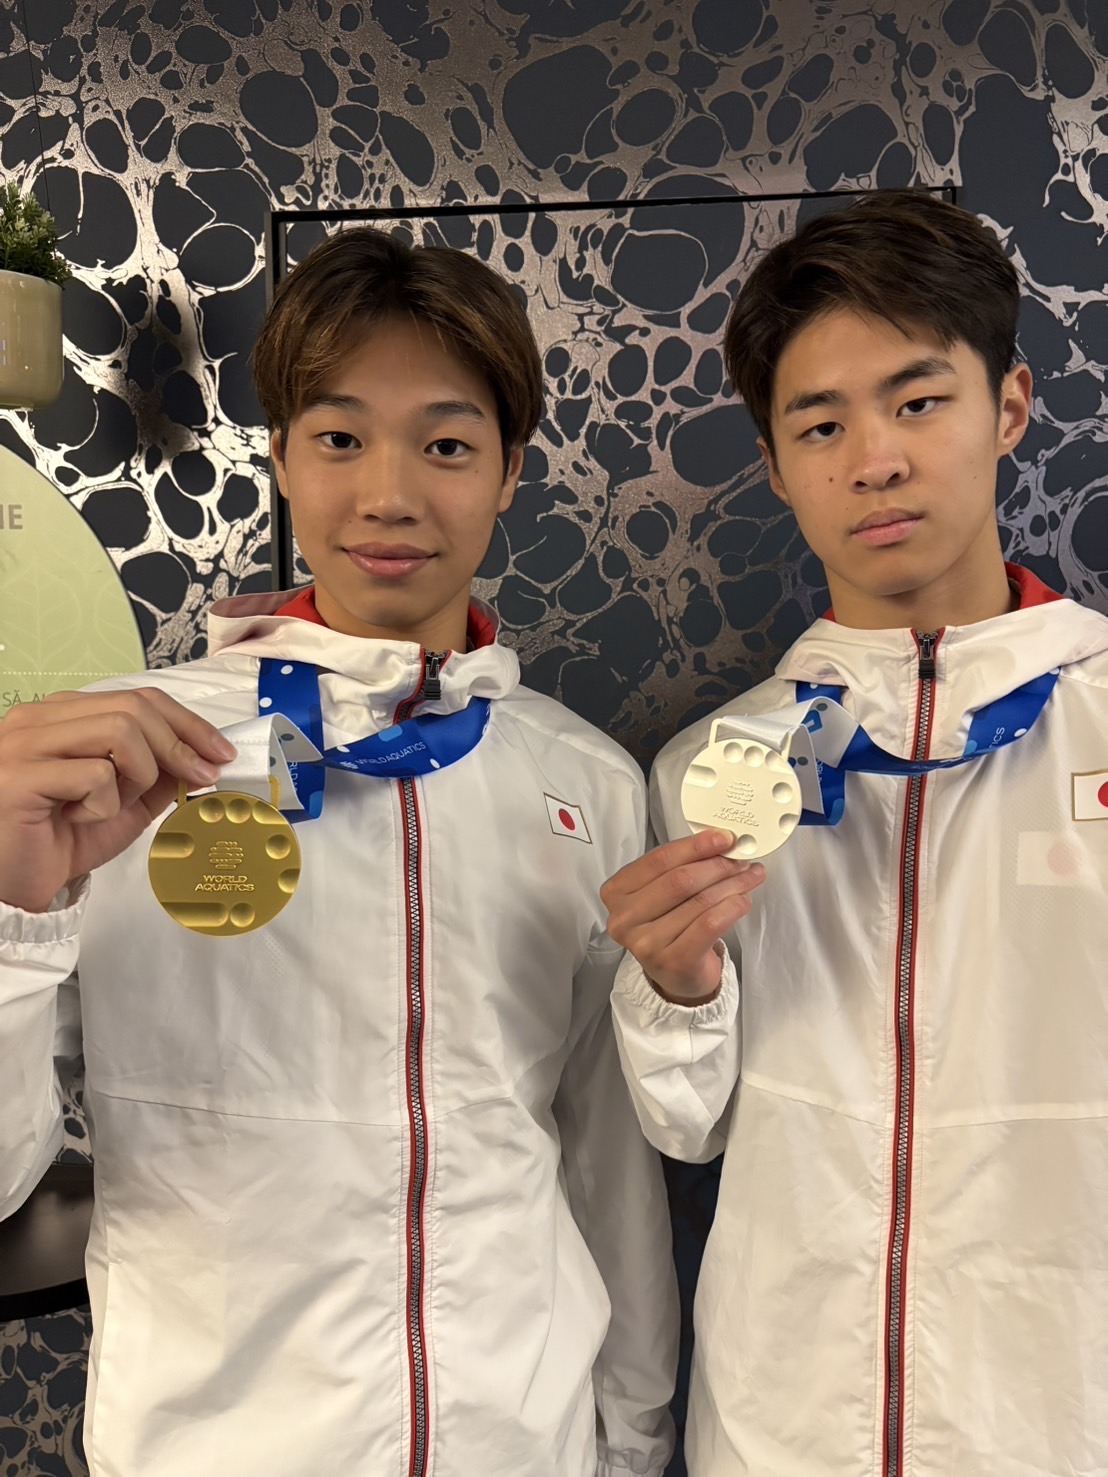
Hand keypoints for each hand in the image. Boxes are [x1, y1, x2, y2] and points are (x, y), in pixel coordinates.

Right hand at [0, 688, 236, 911]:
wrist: (15, 887)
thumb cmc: (60, 841)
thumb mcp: (126, 803)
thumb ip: (159, 775)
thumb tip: (205, 757)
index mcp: (60, 715)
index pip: (137, 697)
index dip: (187, 722)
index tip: (221, 751)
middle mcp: (37, 719)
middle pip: (133, 708)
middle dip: (179, 745)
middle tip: (202, 776)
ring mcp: (24, 743)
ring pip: (119, 732)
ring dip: (139, 776)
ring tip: (116, 805)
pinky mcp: (20, 775)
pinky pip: (95, 775)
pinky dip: (104, 805)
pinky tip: (76, 819)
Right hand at [601, 830, 764, 1003]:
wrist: (676, 974)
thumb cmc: (670, 925)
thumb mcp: (663, 892)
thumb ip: (682, 866)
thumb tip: (721, 843)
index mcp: (617, 892)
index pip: (659, 860)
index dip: (695, 846)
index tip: (723, 837)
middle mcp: (625, 918)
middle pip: (679, 880)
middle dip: (717, 865)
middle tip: (742, 858)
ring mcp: (646, 943)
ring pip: (699, 901)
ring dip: (732, 884)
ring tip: (750, 876)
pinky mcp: (673, 961)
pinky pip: (709, 925)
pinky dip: (732, 908)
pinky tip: (743, 900)